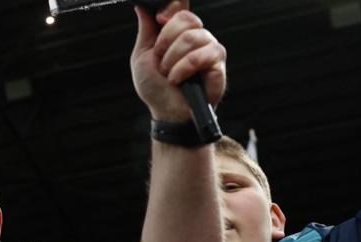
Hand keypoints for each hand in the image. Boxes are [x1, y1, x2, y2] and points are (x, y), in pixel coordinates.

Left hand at [130, 2, 225, 121]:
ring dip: (172, 59)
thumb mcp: (142, 56)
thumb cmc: (156, 87)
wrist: (166, 113)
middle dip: (166, 41)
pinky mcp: (218, 64)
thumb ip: (146, 30)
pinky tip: (178, 80)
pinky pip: (203, 55)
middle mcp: (197, 36)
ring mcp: (210, 48)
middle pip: (187, 17)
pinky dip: (184, 68)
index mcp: (178, 32)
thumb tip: (142, 7)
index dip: (173, 5)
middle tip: (160, 60)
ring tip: (169, 75)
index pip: (181, 6)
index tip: (160, 18)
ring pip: (193, 36)